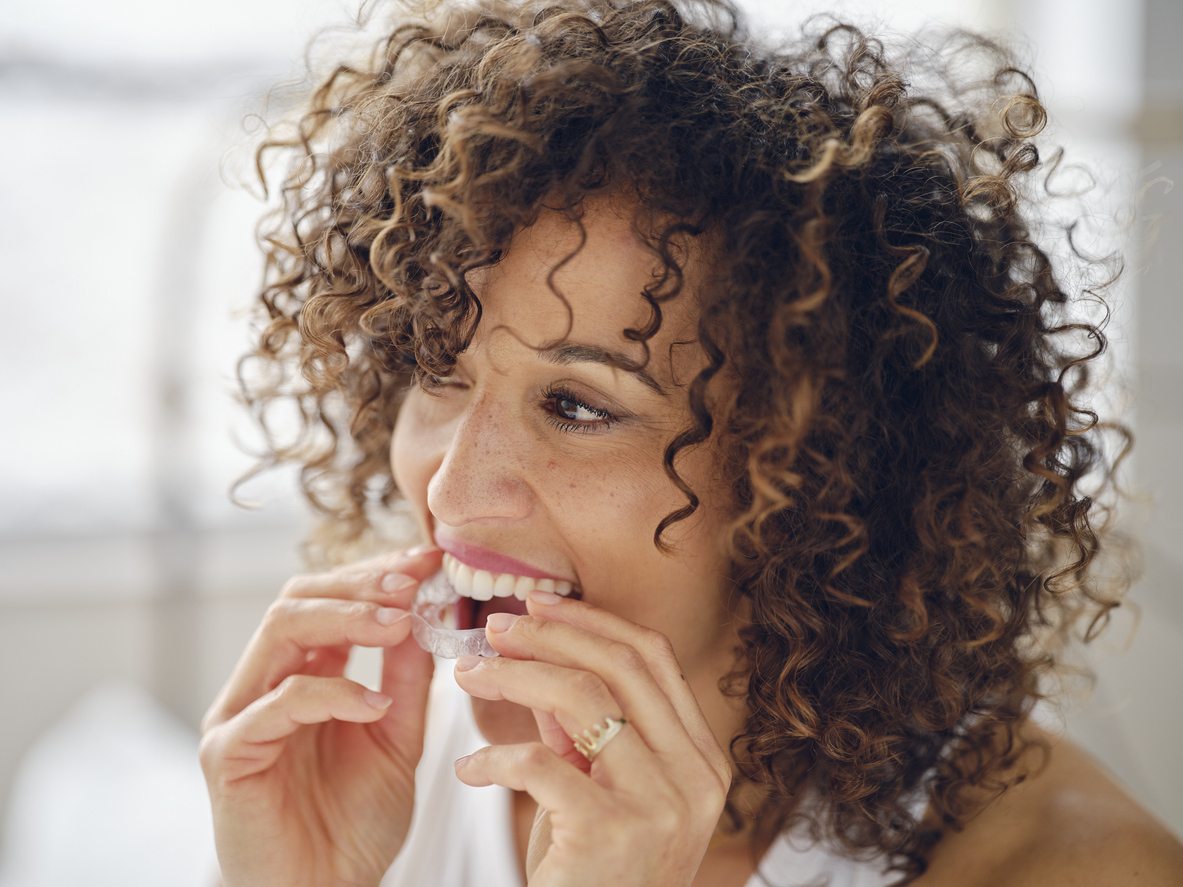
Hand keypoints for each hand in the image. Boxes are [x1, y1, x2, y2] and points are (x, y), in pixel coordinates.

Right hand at [199, 546, 442, 886]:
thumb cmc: (354, 823)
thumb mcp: (398, 736)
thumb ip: (407, 677)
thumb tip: (427, 611)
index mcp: (301, 674)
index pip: (328, 598)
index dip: (376, 573)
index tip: (428, 563)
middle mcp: (264, 684)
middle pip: (298, 598)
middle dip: (360, 582)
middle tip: (413, 582)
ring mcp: (240, 715)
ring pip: (280, 630)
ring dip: (346, 617)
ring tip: (400, 623)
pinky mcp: (228, 754)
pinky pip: (277, 703)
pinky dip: (332, 693)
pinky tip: (374, 705)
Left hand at [452, 592, 731, 886]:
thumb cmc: (596, 879)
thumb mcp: (602, 795)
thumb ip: (585, 732)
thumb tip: (540, 663)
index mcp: (700, 756)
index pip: (653, 657)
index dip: (593, 621)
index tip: (537, 607)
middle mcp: (695, 775)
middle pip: (621, 664)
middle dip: (550, 634)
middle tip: (492, 629)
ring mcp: (661, 804)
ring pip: (583, 699)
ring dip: (514, 679)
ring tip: (467, 678)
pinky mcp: (614, 833)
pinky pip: (542, 766)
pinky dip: (494, 760)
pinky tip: (467, 771)